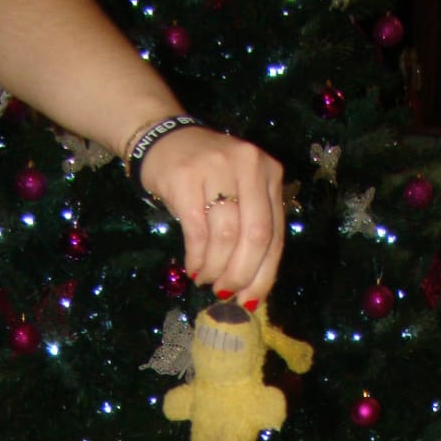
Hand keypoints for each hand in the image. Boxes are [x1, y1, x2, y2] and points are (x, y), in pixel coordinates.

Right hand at [138, 127, 283, 306]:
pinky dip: (197, 258)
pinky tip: (193, 267)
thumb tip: (251, 288)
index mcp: (269, 174)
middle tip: (226, 293)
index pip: (276, 234)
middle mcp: (249, 166)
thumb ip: (251, 229)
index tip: (251, 301)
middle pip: (255, 236)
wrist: (164, 139)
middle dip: (241, 274)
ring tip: (206, 279)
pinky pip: (197, 231)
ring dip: (216, 269)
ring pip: (226, 237)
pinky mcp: (186, 177)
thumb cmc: (206, 175)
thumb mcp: (239, 192)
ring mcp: (217, 168)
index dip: (264, 274)